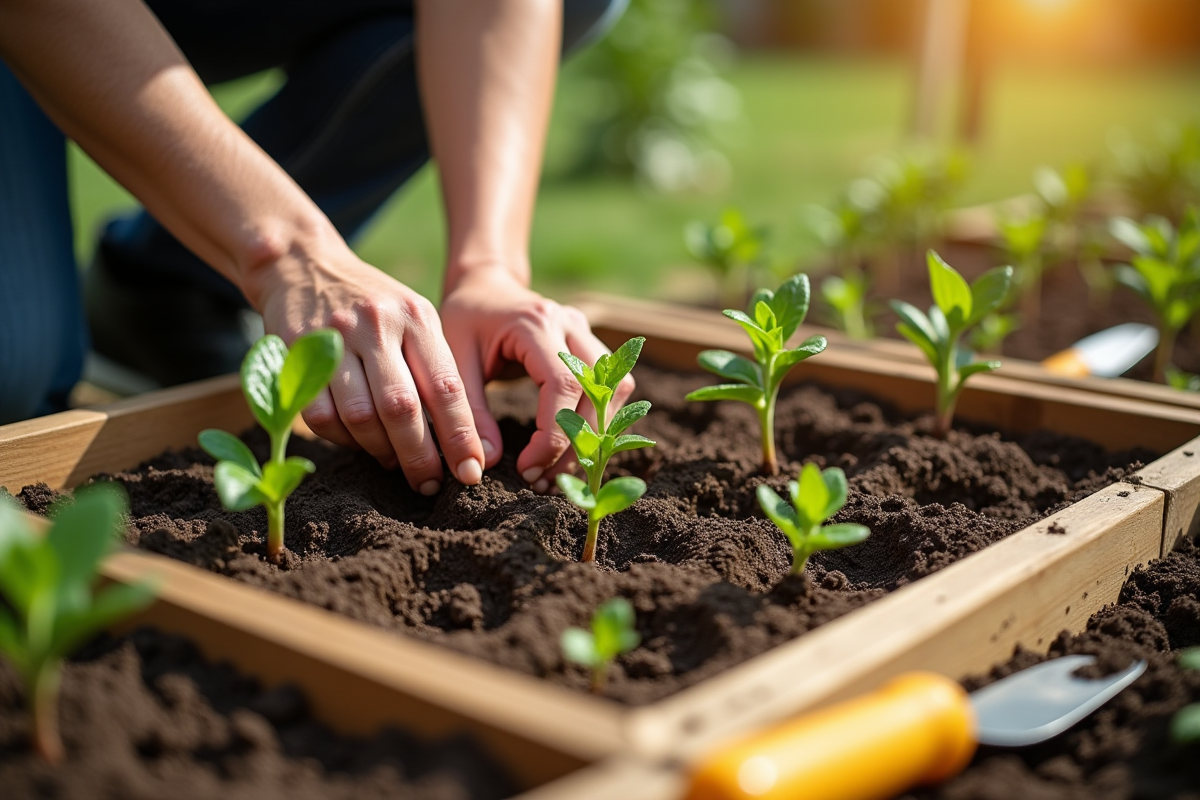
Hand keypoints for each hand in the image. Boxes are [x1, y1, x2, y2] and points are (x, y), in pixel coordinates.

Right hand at [247, 241, 485, 494]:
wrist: (305, 266)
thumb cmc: (375, 308)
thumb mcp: (414, 320)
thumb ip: (435, 369)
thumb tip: (462, 441)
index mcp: (417, 318)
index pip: (446, 387)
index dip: (460, 437)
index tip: (471, 473)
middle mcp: (377, 324)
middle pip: (402, 408)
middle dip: (420, 456)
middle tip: (430, 484)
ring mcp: (333, 337)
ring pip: (360, 416)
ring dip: (380, 452)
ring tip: (395, 464)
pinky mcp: (295, 351)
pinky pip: (321, 416)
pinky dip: (343, 440)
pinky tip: (358, 443)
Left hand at [439, 270, 634, 491]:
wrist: (485, 287)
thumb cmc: (466, 321)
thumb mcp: (454, 361)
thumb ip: (470, 411)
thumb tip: (486, 463)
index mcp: (536, 323)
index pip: (563, 384)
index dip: (553, 433)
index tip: (529, 467)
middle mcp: (570, 323)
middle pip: (598, 391)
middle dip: (576, 444)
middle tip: (543, 480)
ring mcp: (587, 332)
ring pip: (614, 392)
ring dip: (594, 436)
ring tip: (558, 470)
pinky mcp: (593, 346)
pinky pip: (612, 389)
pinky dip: (598, 423)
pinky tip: (572, 448)